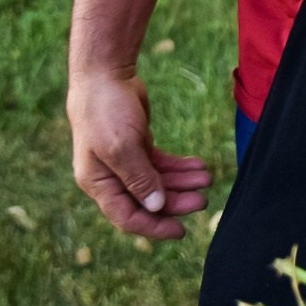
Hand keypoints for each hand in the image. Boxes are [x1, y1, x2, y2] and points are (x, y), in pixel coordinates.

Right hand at [68, 67, 210, 240]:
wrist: (104, 74)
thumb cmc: (106, 111)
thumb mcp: (121, 148)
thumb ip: (139, 179)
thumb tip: (156, 208)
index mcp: (98, 183)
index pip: (127, 216)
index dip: (154, 227)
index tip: (181, 230)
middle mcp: (110, 176)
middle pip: (147, 201)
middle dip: (175, 202)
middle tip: (203, 200)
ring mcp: (125, 161)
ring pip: (157, 182)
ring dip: (182, 182)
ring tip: (207, 178)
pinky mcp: (138, 145)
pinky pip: (161, 164)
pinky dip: (179, 167)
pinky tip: (198, 166)